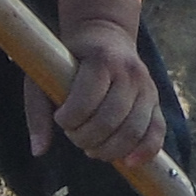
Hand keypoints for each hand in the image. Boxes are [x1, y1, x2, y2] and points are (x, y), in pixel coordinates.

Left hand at [28, 17, 165, 170]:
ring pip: (133, 130)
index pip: (86, 101)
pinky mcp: (155, 99)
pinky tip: (129, 163)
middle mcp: (129, 71)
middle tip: (74, 136)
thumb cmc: (69, 59)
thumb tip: (38, 151)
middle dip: (86, 138)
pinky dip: (145, 150)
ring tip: (92, 148)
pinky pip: (157, 131)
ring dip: (109, 149)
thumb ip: (38, 113)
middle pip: (110, 120)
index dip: (69, 120)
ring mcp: (146, 86)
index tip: (60, 119)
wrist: (104, 33)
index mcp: (101, 59)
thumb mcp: (46, 75)